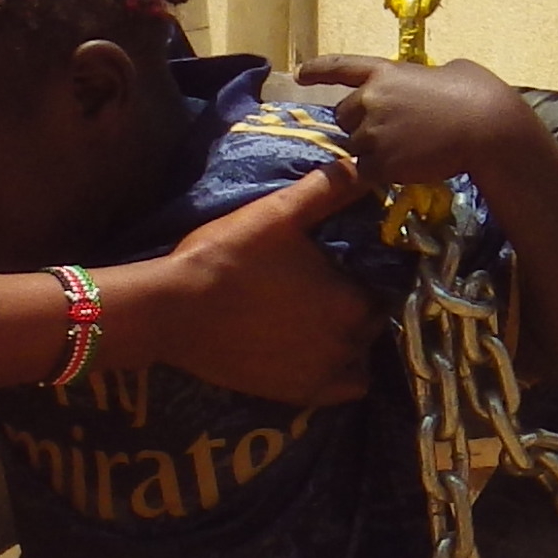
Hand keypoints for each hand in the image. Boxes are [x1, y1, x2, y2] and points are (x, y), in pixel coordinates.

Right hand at [122, 157, 378, 405]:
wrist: (174, 310)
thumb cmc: (228, 256)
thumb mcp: (278, 213)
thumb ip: (326, 190)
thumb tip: (362, 163)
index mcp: (353, 300)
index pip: (383, 286)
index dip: (365, 275)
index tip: (342, 267)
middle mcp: (349, 343)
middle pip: (372, 323)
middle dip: (358, 306)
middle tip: (325, 290)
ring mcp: (324, 373)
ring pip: (361, 356)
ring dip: (351, 341)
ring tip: (318, 321)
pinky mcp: (300, 394)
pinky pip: (344, 389)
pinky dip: (341, 374)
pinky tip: (319, 354)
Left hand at [294, 53, 545, 194]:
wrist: (485, 128)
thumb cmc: (477, 94)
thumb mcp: (447, 71)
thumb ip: (420, 80)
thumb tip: (424, 87)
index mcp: (385, 71)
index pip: (341, 67)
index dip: (317, 70)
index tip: (300, 74)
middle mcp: (371, 99)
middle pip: (345, 116)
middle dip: (361, 124)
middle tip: (393, 132)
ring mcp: (373, 132)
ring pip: (357, 147)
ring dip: (374, 150)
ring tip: (410, 149)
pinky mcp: (381, 162)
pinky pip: (367, 172)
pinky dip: (382, 172)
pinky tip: (409, 166)